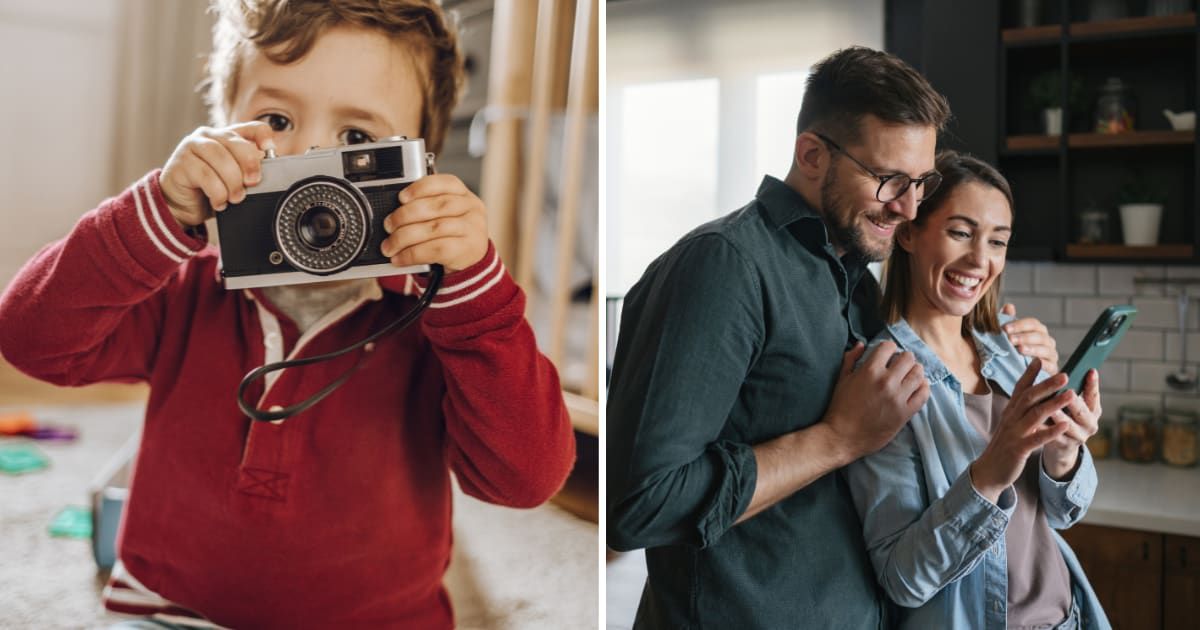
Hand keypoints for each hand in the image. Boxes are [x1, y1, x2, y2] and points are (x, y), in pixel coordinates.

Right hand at [160, 122, 274, 226]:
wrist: (180, 206)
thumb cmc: (211, 190)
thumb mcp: (235, 180)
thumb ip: (248, 171)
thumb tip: (270, 173)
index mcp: (227, 137)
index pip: (252, 127)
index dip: (264, 136)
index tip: (270, 152)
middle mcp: (208, 136)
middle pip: (236, 141)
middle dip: (249, 164)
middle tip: (253, 182)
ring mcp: (192, 146)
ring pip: (220, 158)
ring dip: (232, 182)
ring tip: (236, 198)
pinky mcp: (180, 162)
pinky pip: (206, 175)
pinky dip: (217, 193)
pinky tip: (219, 202)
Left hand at [380, 174, 487, 272]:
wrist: (473, 260)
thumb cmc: (453, 233)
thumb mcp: (446, 214)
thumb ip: (426, 207)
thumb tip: (392, 212)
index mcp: (464, 194)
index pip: (445, 183)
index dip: (421, 188)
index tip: (401, 197)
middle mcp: (471, 208)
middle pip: (437, 206)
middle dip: (406, 215)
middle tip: (388, 225)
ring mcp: (472, 229)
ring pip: (434, 228)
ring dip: (405, 237)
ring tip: (390, 246)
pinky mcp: (466, 250)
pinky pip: (436, 250)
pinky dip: (413, 254)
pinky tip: (401, 258)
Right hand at [823, 341, 930, 460]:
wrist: (842, 437)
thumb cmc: (840, 408)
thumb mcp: (841, 379)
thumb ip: (851, 359)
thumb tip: (861, 344)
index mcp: (869, 371)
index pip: (889, 347)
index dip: (889, 348)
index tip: (888, 355)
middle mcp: (886, 381)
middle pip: (908, 358)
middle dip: (904, 358)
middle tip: (901, 365)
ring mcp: (898, 398)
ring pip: (918, 374)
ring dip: (915, 372)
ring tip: (910, 375)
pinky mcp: (905, 413)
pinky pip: (923, 394)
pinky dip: (923, 388)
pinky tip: (916, 388)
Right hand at [970, 359, 1072, 503]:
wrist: (989, 470)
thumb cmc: (1003, 446)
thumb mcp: (1011, 425)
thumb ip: (1022, 411)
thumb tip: (1036, 397)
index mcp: (1010, 412)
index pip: (1019, 389)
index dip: (1028, 374)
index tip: (1038, 360)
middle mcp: (1011, 419)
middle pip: (1029, 398)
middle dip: (1047, 385)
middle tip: (1064, 374)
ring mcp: (1014, 434)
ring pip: (1035, 415)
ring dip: (1054, 404)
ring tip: (1071, 394)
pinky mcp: (1018, 449)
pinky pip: (1036, 439)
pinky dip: (1051, 431)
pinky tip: (1065, 425)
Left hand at [1001, 303, 1058, 372]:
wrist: (1017, 376)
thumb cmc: (1012, 353)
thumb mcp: (1008, 338)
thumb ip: (1009, 323)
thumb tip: (1009, 306)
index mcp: (1038, 331)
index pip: (1033, 324)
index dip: (1019, 324)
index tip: (1005, 329)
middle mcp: (1047, 342)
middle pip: (1040, 335)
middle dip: (1024, 336)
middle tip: (1010, 339)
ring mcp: (1051, 356)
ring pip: (1046, 349)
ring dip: (1033, 348)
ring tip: (1020, 349)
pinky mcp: (1053, 370)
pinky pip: (1051, 365)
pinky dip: (1044, 363)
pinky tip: (1035, 362)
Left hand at [1043, 369, 1100, 478]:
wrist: (1062, 446)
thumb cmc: (1067, 417)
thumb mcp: (1075, 405)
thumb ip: (1075, 389)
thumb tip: (1075, 369)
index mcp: (1093, 410)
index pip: (1094, 396)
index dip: (1093, 385)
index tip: (1090, 371)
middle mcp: (1089, 424)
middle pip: (1082, 411)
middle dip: (1074, 401)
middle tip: (1067, 390)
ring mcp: (1078, 437)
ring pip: (1067, 425)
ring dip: (1059, 415)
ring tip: (1049, 407)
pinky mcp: (1064, 446)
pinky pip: (1054, 438)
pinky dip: (1045, 430)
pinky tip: (1036, 423)